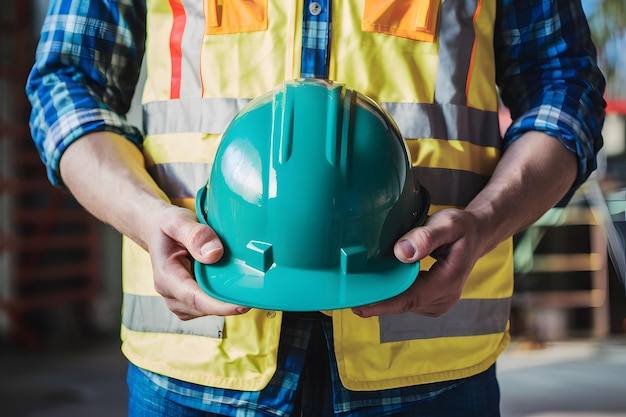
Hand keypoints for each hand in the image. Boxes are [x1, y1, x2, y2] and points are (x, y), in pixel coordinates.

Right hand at [146, 204, 250, 319]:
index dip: (219, 306)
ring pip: (207, 309)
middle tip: (255, 293)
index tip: (243, 305)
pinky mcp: (188, 298)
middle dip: (227, 304)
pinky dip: (221, 298)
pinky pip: (207, 304)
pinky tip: (232, 284)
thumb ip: (195, 235)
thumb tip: (215, 254)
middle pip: (203, 308)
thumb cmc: (167, 225)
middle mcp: (170, 293)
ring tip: (243, 285)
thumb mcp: (177, 221)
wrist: (158, 230)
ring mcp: (179, 298)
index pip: (194, 299)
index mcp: (166, 277)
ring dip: (225, 301)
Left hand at [352, 208, 482, 317]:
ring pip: (404, 304)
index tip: (359, 306)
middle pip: (404, 304)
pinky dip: (392, 294)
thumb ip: (426, 237)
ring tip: (358, 288)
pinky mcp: (431, 301)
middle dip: (376, 302)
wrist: (476, 235)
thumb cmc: (462, 227)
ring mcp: (438, 302)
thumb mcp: (448, 224)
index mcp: (448, 281)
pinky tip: (378, 284)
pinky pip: (407, 300)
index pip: (410, 298)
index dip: (383, 304)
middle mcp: (444, 298)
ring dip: (383, 298)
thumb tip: (402, 253)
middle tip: (346, 296)